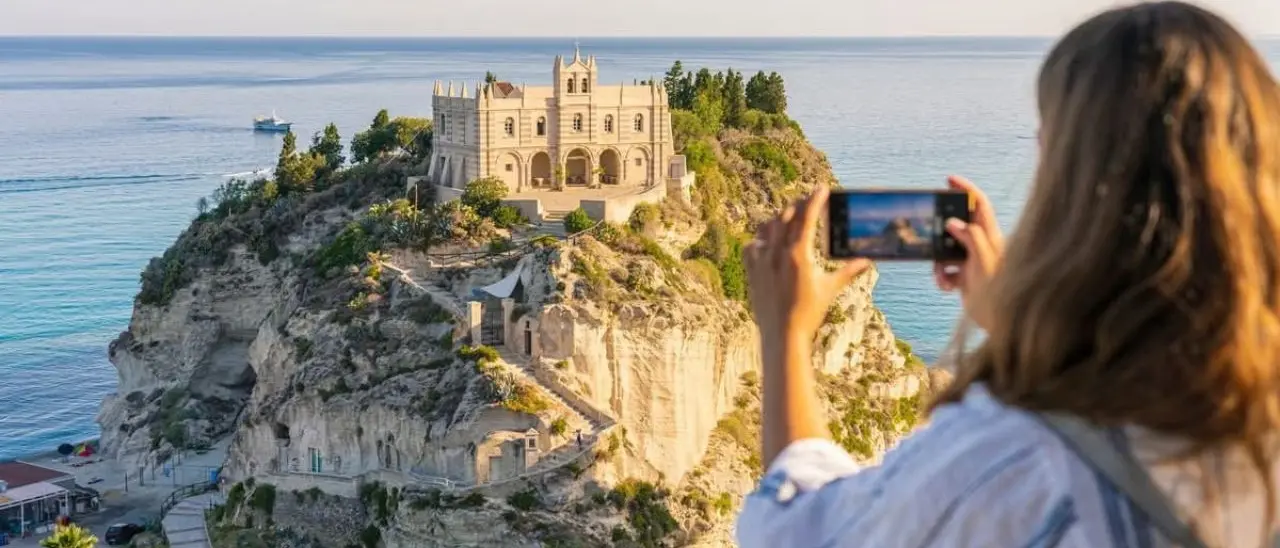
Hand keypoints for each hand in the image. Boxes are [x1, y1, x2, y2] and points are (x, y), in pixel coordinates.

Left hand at [745, 186, 870, 347]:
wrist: (782, 336)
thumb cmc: (808, 314)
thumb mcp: (829, 289)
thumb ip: (848, 271)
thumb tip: (867, 261)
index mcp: (799, 255)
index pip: (807, 217)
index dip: (815, 199)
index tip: (822, 188)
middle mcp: (777, 254)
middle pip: (787, 216)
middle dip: (799, 205)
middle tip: (808, 201)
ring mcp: (761, 261)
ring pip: (768, 227)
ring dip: (780, 218)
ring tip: (790, 217)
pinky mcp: (751, 271)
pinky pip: (752, 245)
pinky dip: (761, 239)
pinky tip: (768, 241)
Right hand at [934, 175, 1002, 328]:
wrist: (1001, 324)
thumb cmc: (999, 294)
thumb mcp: (983, 263)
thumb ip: (971, 238)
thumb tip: (953, 222)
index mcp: (991, 237)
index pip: (980, 205)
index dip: (966, 190)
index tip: (949, 180)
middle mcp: (983, 246)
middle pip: (960, 226)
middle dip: (943, 232)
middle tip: (931, 232)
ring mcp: (974, 261)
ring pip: (949, 249)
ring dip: (939, 261)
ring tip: (942, 276)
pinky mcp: (967, 276)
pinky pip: (948, 269)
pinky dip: (942, 276)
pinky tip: (946, 286)